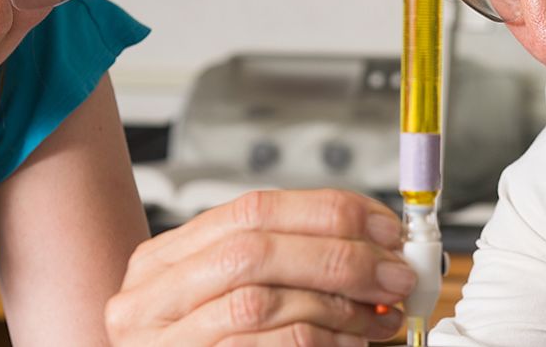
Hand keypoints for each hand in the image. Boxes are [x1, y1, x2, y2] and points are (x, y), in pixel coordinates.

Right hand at [104, 189, 415, 345]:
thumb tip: (374, 247)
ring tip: (379, 315)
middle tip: (394, 273)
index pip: (252, 210)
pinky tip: (350, 343)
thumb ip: (282, 266)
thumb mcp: (227, 296)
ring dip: (337, 306)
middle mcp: (151, 299)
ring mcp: (164, 343)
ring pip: (260, 303)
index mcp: (163, 261)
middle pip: (254, 251)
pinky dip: (320, 342)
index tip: (383, 227)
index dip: (327, 212)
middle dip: (338, 257)